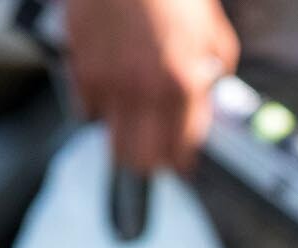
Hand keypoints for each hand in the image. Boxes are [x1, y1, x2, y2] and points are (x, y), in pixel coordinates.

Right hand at [61, 0, 238, 173]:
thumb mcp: (213, 33)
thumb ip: (214, 74)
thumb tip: (210, 102)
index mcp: (183, 84)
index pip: (181, 151)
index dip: (180, 162)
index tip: (179, 162)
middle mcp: (145, 91)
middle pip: (141, 161)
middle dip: (149, 163)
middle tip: (152, 154)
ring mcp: (110, 83)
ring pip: (112, 142)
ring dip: (122, 140)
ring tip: (131, 127)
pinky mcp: (82, 70)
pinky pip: (87, 109)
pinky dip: (98, 108)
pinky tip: (110, 91)